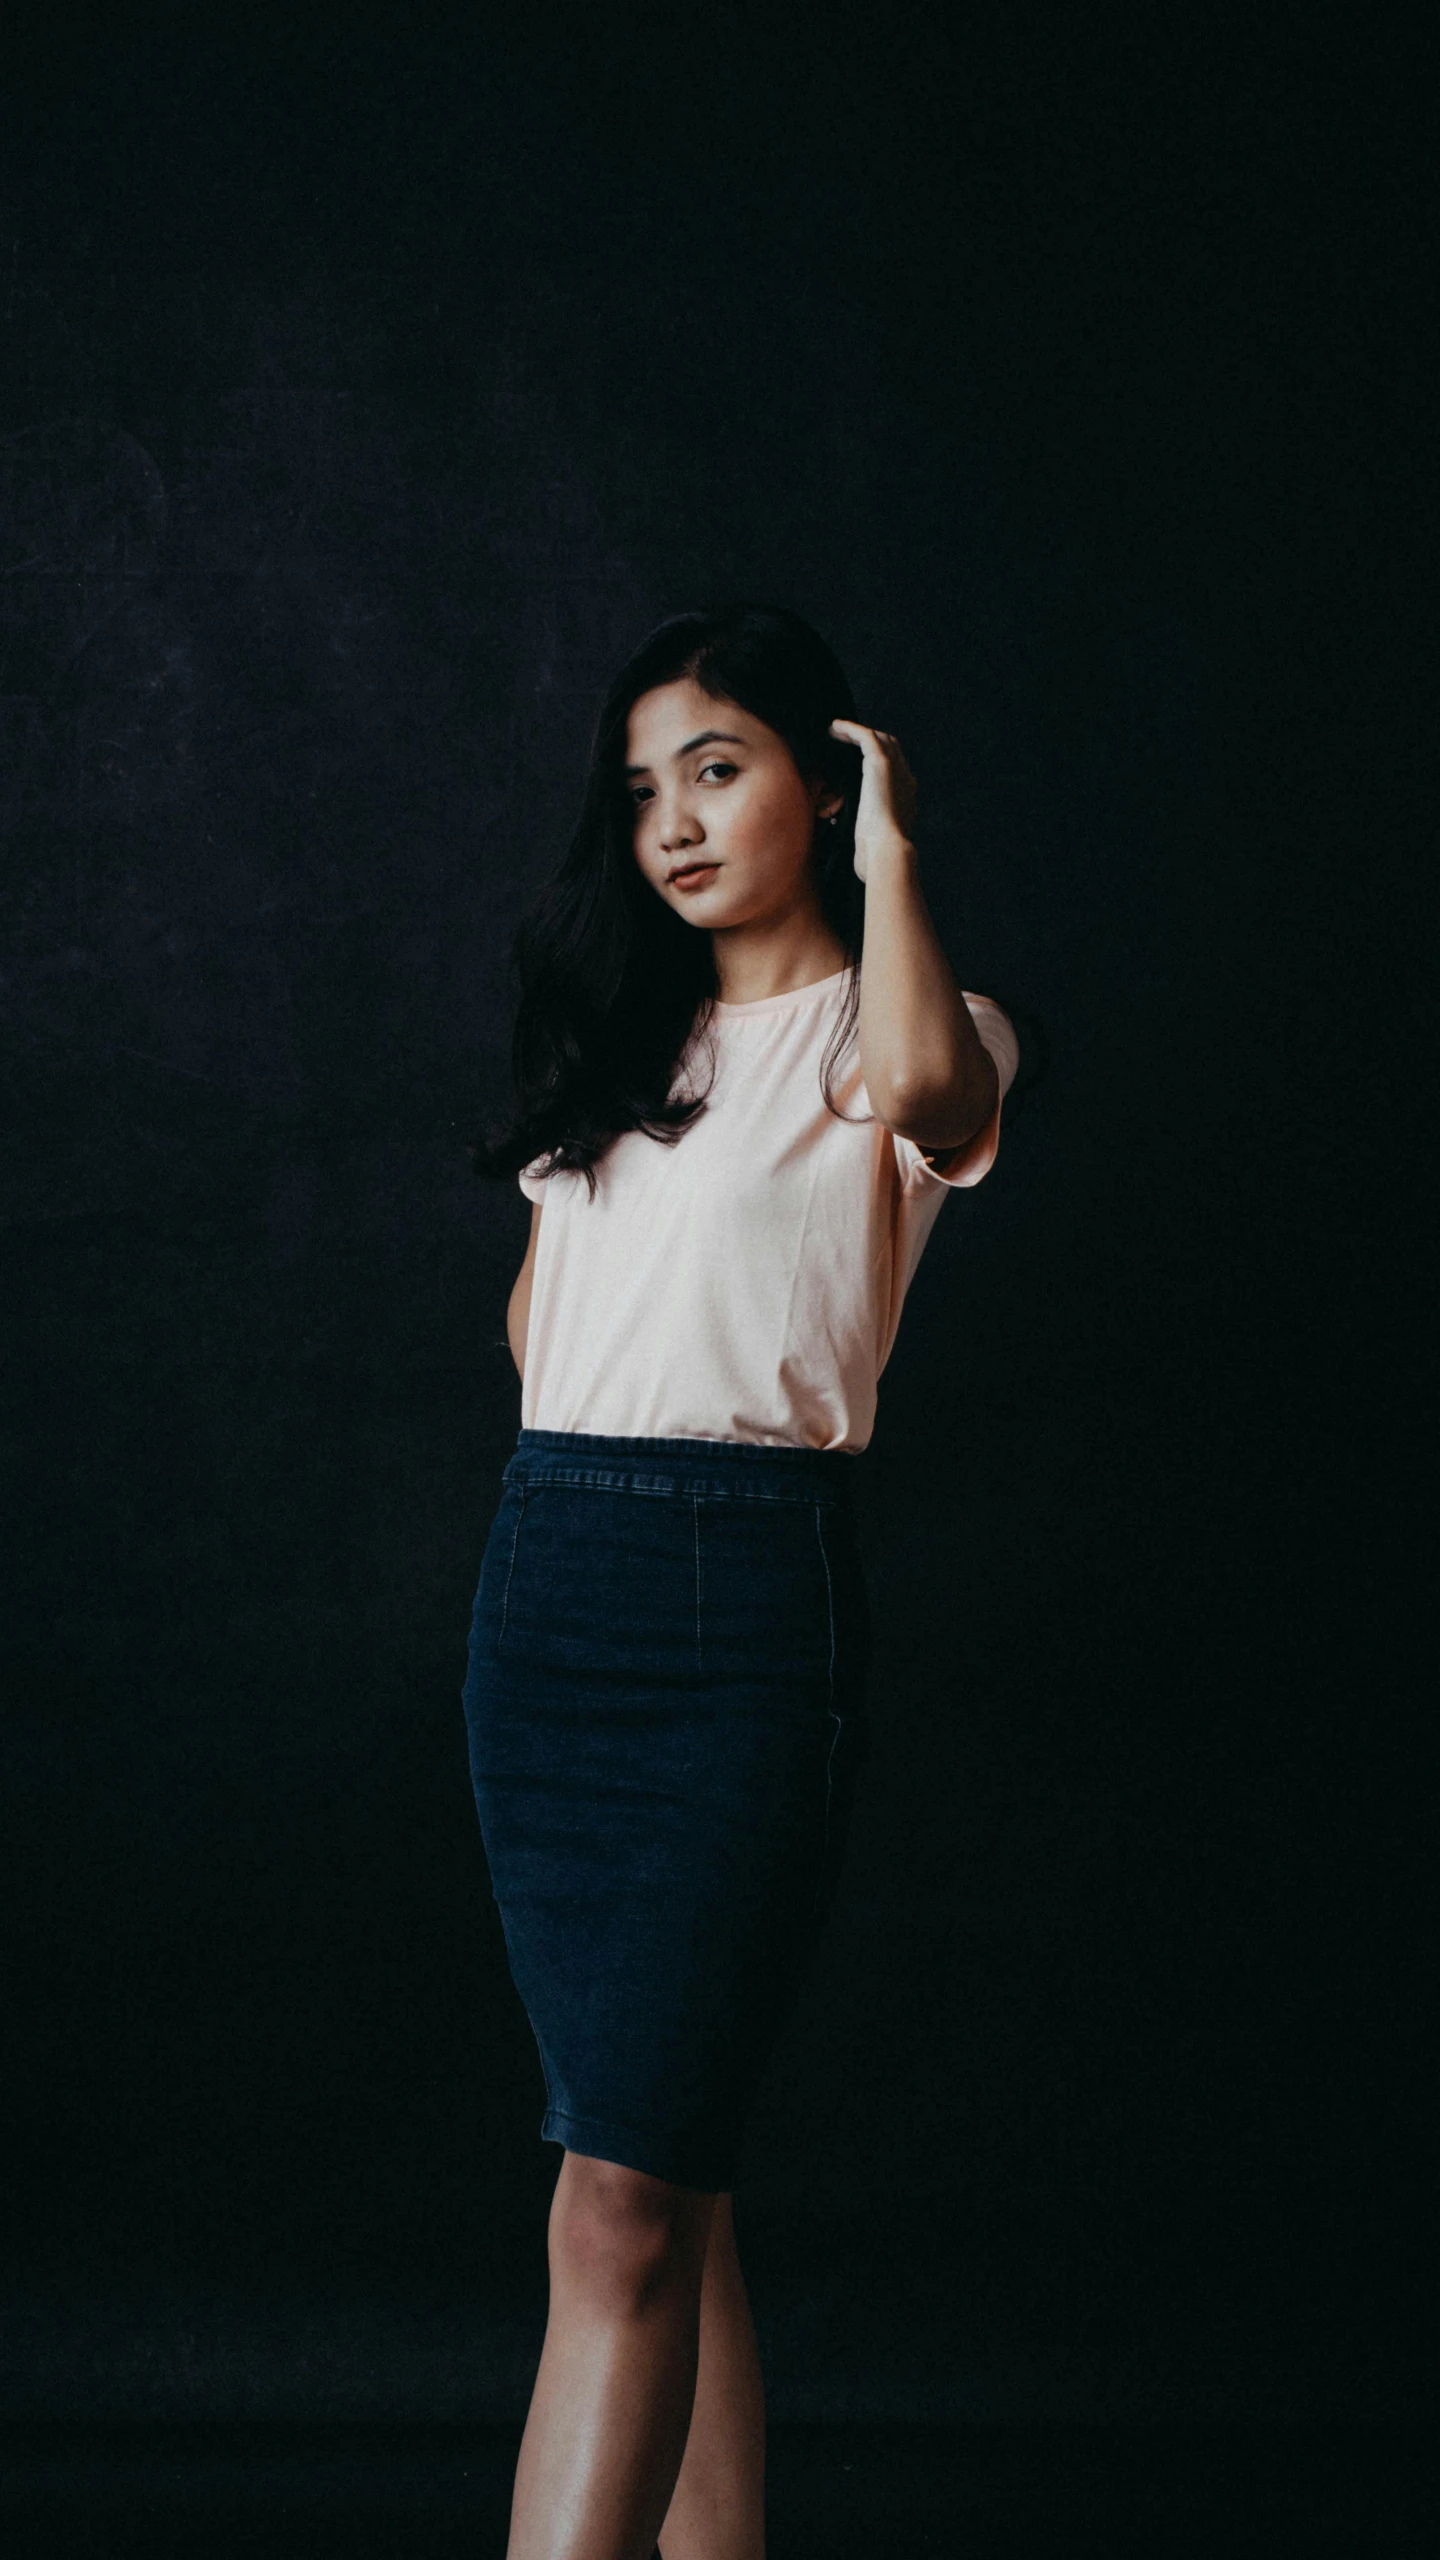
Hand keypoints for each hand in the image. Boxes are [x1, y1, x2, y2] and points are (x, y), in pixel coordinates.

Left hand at [828, 718, 917, 882]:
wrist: (886, 850)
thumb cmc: (876, 854)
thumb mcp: (871, 839)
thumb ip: (865, 830)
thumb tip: (850, 833)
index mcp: (905, 797)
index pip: (895, 769)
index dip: (878, 759)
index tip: (857, 758)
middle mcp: (905, 779)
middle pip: (891, 748)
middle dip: (871, 740)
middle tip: (846, 739)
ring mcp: (896, 770)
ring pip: (880, 739)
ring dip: (858, 732)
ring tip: (836, 730)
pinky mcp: (881, 764)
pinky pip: (866, 737)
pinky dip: (850, 729)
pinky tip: (834, 727)